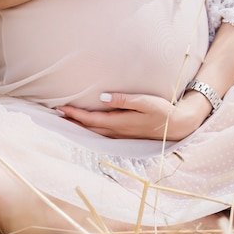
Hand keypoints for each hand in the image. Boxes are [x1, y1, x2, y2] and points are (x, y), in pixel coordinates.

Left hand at [57, 92, 208, 140]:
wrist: (176, 126)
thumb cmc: (162, 111)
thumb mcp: (145, 101)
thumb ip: (124, 100)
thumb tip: (102, 98)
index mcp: (120, 122)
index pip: (91, 119)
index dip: (75, 114)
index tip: (61, 108)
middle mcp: (118, 131)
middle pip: (89, 128)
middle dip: (72, 121)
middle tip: (56, 114)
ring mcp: (121, 135)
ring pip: (94, 133)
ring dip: (80, 126)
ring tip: (67, 119)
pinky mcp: (125, 135)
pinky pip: (102, 134)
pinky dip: (91, 129)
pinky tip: (88, 125)